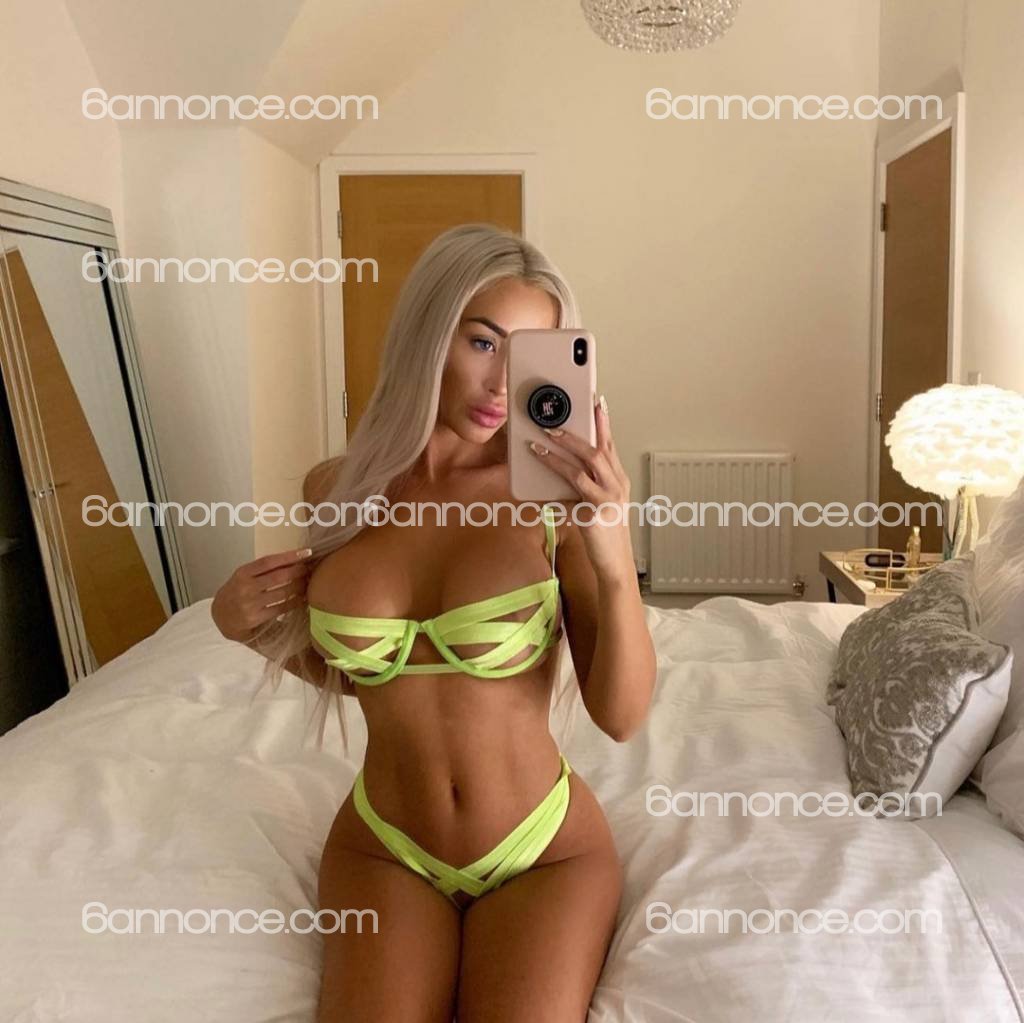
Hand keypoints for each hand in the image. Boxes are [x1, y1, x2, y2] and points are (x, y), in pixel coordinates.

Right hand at [211, 547, 312, 641]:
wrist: (222, 616)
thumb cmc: (238, 591)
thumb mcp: (244, 576)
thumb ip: (263, 569)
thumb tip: (293, 559)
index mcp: (243, 573)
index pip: (268, 561)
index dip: (289, 556)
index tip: (306, 553)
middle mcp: (246, 587)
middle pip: (278, 577)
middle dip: (298, 572)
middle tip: (310, 569)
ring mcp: (250, 603)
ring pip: (282, 593)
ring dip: (299, 587)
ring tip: (308, 583)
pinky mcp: (256, 617)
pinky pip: (281, 608)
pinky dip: (294, 602)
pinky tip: (302, 599)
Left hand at [529, 395, 634, 580]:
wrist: (614, 562)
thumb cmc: (604, 534)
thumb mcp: (597, 504)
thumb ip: (585, 485)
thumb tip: (561, 470)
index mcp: (619, 480)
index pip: (610, 446)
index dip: (604, 424)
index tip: (597, 404)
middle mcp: (616, 485)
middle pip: (597, 450)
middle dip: (577, 433)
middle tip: (555, 421)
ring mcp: (607, 498)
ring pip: (583, 466)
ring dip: (560, 451)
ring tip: (541, 440)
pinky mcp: (594, 512)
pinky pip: (572, 488)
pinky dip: (555, 474)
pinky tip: (541, 466)